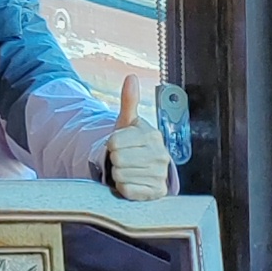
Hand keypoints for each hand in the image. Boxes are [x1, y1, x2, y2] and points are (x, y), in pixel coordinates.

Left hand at [102, 69, 171, 199]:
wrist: (142, 169)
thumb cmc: (131, 145)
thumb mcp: (128, 123)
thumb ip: (128, 101)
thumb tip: (131, 78)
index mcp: (153, 136)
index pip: (114, 141)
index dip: (111, 144)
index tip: (119, 145)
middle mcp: (161, 156)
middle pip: (117, 158)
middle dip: (114, 159)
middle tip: (122, 159)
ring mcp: (160, 175)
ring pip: (120, 174)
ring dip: (118, 174)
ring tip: (127, 169)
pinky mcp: (156, 193)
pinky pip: (127, 190)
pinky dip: (123, 188)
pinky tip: (131, 182)